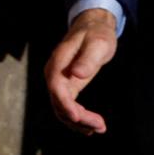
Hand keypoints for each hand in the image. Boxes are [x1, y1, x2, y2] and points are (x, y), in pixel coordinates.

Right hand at [45, 8, 118, 134]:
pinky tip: (91, 125)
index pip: (56, 87)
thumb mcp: (98, 43)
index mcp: (58, 62)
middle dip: (77, 118)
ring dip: (78, 122)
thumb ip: (88, 59)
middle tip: (99, 126)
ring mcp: (59, 81)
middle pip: (58, 102)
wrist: (93, 26)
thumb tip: (77, 74)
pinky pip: (67, 106)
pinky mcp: (66, 86)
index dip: (65, 104)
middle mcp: (54, 73)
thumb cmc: (96, 33)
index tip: (79, 118)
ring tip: (98, 128)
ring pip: (61, 108)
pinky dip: (78, 118)